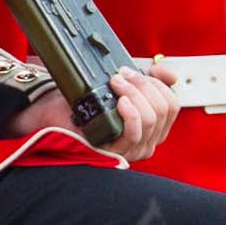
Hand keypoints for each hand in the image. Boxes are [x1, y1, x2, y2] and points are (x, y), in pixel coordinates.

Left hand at [10, 63, 181, 160]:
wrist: (53, 110)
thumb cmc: (85, 101)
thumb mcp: (122, 86)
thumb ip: (148, 81)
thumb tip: (171, 76)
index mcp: (152, 126)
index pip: (172, 105)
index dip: (159, 84)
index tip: (136, 70)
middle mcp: (147, 140)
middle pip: (164, 110)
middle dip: (144, 86)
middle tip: (121, 75)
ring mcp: (132, 149)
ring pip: (152, 119)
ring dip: (136, 94)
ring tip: (117, 83)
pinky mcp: (115, 153)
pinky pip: (135, 134)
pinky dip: (131, 114)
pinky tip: (121, 102)